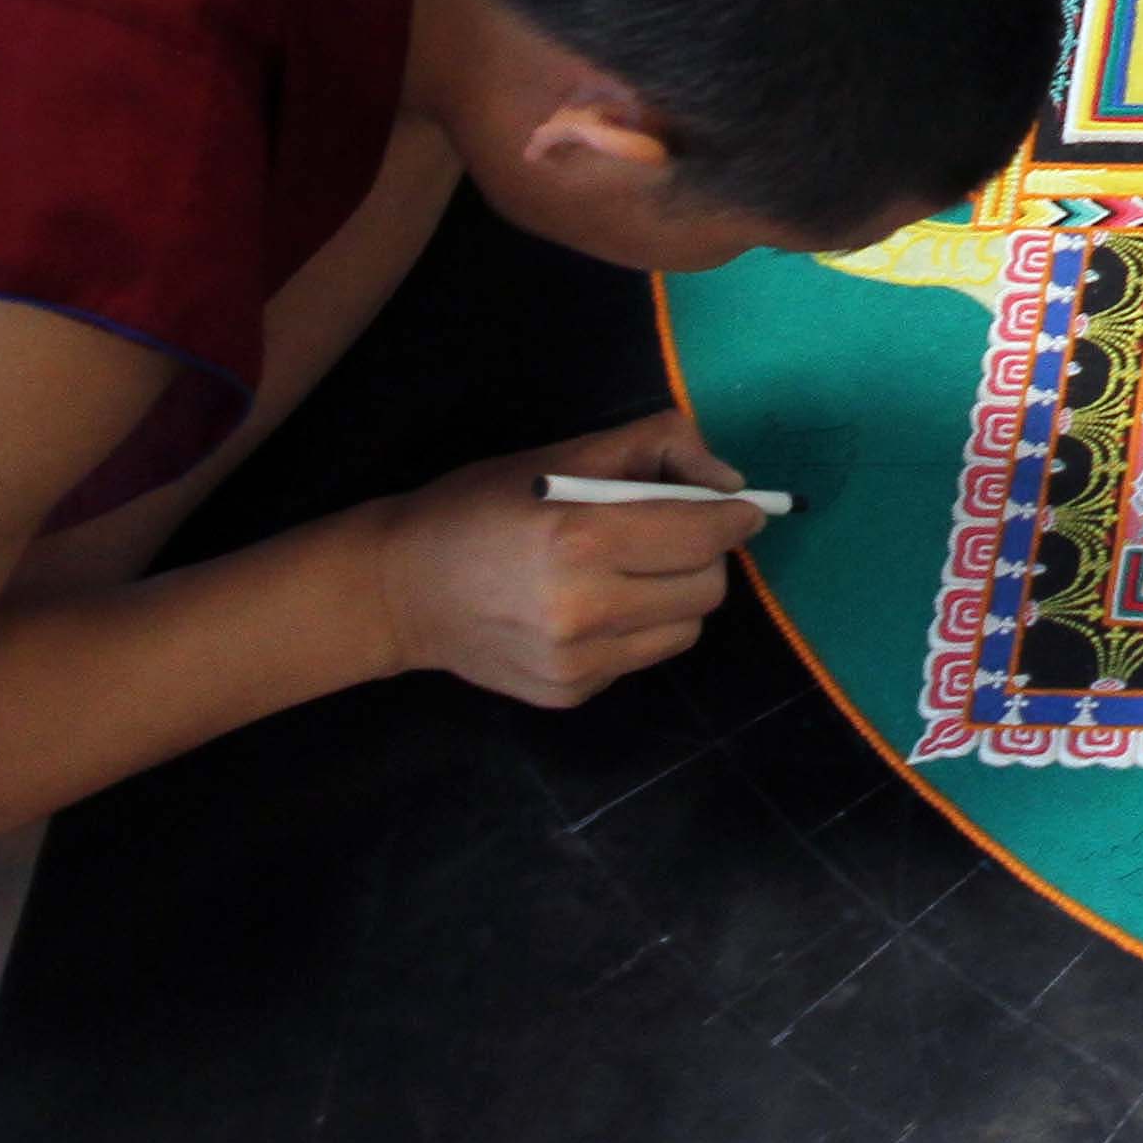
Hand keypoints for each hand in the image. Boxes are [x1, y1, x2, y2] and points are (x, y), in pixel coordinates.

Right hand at [358, 412, 752, 710]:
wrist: (399, 591)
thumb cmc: (481, 507)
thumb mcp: (562, 456)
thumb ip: (653, 448)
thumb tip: (729, 479)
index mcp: (580, 539)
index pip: (702, 536)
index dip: (735, 517)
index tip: (743, 507)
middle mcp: (583, 610)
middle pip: (706, 587)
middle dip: (705, 555)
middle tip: (676, 535)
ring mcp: (577, 662)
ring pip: (685, 630)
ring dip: (677, 596)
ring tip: (633, 571)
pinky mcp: (570, 694)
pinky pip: (642, 658)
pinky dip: (637, 629)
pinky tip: (592, 607)